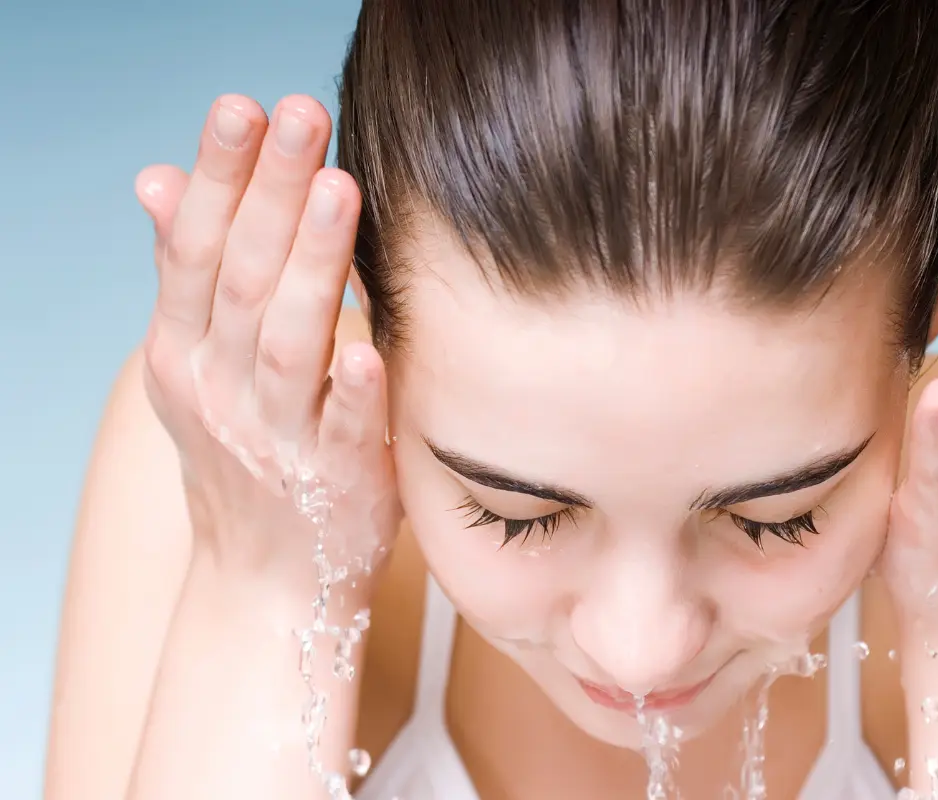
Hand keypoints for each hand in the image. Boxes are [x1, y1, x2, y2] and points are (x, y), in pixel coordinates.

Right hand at [135, 94, 399, 586]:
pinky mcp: (336, 485)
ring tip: (341, 190)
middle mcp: (219, 392)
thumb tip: (159, 179)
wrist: (269, 581)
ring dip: (311, 266)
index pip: (193, 251)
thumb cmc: (247, 455)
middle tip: (303, 112)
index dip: (216, 178)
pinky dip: (353, 392)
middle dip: (269, 191)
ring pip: (287, 344)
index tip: (243, 108)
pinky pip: (342, 434)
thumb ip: (190, 277)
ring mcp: (275, 442)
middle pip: (240, 279)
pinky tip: (369, 342)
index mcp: (183, 354)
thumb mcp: (197, 368)